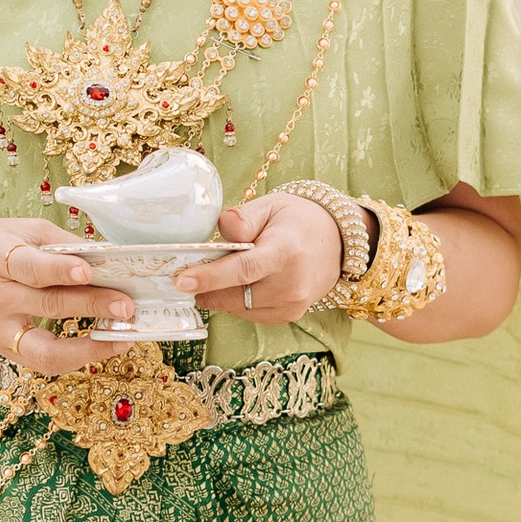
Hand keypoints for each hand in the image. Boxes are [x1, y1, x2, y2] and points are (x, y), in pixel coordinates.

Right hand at [0, 217, 137, 376]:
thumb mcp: (17, 229)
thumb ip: (59, 243)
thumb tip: (107, 255)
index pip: (31, 267)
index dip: (60, 270)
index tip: (90, 270)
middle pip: (48, 306)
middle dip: (92, 306)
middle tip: (126, 305)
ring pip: (44, 349)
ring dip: (88, 348)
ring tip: (121, 338)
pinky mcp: (1, 348)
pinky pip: (40, 362)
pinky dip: (72, 359)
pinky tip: (99, 348)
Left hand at [178, 192, 343, 324]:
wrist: (338, 242)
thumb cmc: (299, 220)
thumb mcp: (271, 206)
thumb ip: (242, 218)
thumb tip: (221, 232)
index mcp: (285, 251)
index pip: (243, 269)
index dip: (210, 277)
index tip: (182, 281)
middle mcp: (292, 284)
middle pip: (236, 294)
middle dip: (206, 287)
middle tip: (186, 275)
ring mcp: (292, 304)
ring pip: (239, 307)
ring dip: (220, 294)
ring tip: (216, 275)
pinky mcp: (289, 316)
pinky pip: (250, 313)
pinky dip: (237, 301)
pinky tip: (239, 284)